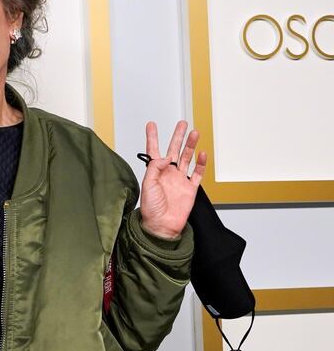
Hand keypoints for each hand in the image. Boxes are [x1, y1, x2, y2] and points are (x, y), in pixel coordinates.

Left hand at [139, 121, 206, 239]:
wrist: (162, 226)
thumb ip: (155, 168)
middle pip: (174, 149)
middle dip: (178, 136)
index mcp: (155, 171)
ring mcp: (180, 179)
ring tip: (195, 132)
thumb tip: (166, 157)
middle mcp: (168, 173)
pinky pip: (197, 173)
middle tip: (182, 123)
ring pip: (187, 158)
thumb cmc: (151, 208)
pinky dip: (201, 164)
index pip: (153, 150)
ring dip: (191, 145)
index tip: (151, 124)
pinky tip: (202, 153)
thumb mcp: (148, 185)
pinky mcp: (190, 188)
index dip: (152, 137)